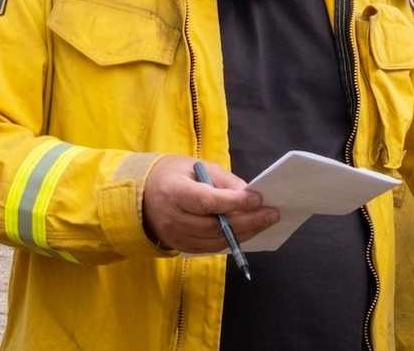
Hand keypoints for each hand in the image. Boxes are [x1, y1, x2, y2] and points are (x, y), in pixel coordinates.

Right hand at [141, 156, 278, 252]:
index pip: (206, 201)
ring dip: (244, 233)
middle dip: (247, 221)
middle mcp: (172, 218)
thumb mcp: (195, 166)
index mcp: (173, 192)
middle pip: (214, 226)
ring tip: (265, 223)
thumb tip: (249, 195)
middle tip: (272, 214)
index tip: (258, 199)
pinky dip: (231, 241)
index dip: (234, 202)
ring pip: (215, 241)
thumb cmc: (173, 175)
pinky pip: (210, 248)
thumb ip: (222, 180)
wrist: (141, 195)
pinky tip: (248, 232)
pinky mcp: (180, 247)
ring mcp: (175, 236)